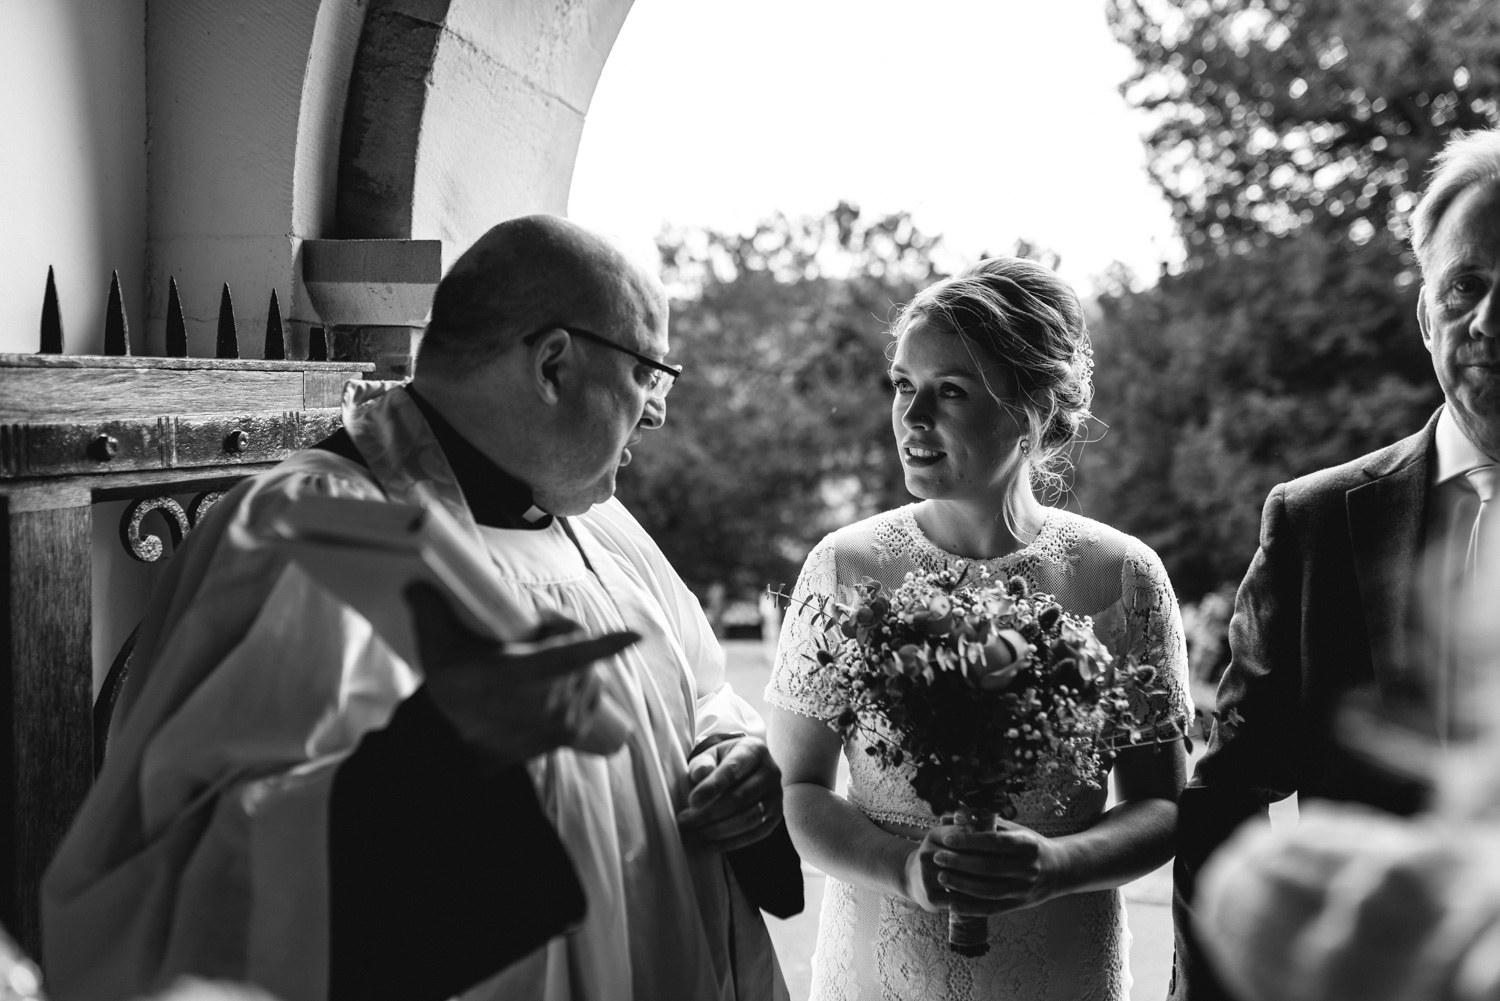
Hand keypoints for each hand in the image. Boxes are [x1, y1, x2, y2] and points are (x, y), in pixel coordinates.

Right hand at [404, 581, 638, 768]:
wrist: (456, 750)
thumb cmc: (450, 697)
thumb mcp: (437, 654)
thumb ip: (430, 614)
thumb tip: (415, 584)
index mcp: (524, 675)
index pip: (573, 654)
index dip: (606, 645)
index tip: (635, 635)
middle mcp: (551, 699)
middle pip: (578, 650)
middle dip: (560, 636)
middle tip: (530, 637)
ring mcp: (564, 718)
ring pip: (588, 673)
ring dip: (575, 662)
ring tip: (542, 661)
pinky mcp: (570, 732)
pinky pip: (592, 697)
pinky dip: (584, 684)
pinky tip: (564, 682)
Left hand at [676, 735, 782, 851]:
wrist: (744, 769)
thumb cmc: (722, 761)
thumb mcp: (711, 755)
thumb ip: (703, 762)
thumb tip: (699, 774)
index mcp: (753, 750)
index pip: (733, 770)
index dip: (712, 787)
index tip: (692, 801)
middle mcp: (771, 772)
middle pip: (741, 798)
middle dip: (709, 814)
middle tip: (684, 822)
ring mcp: (776, 796)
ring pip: (749, 819)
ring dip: (718, 831)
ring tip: (693, 833)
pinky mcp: (775, 816)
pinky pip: (756, 834)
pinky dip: (731, 842)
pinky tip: (709, 844)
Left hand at [904, 820, 1065, 915]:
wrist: (1057, 870)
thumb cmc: (1028, 846)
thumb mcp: (1016, 830)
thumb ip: (987, 824)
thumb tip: (953, 817)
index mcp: (1027, 844)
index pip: (994, 842)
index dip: (969, 841)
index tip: (947, 839)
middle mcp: (1028, 868)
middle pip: (988, 867)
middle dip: (959, 862)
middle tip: (938, 857)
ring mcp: (1024, 889)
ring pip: (988, 890)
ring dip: (961, 885)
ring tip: (941, 876)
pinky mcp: (1018, 905)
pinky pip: (991, 909)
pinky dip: (970, 908)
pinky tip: (952, 903)